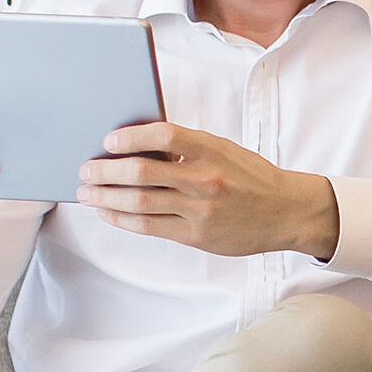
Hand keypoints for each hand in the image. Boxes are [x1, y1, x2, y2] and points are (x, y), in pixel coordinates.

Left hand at [76, 122, 338, 258]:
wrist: (285, 210)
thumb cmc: (249, 175)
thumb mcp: (223, 149)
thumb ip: (186, 148)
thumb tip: (137, 146)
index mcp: (211, 149)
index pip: (163, 136)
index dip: (130, 137)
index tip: (108, 141)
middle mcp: (204, 179)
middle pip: (142, 174)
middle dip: (105, 171)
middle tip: (86, 169)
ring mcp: (200, 210)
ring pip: (140, 203)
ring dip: (106, 197)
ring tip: (87, 193)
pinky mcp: (197, 235)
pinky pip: (150, 227)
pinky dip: (123, 218)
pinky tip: (108, 212)